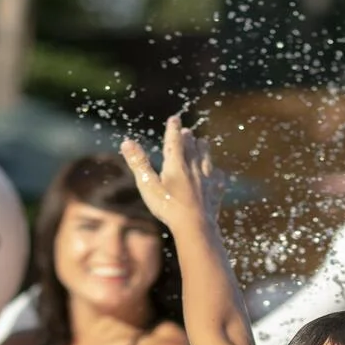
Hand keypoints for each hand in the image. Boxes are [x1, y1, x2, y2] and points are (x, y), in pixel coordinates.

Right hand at [119, 114, 222, 233]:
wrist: (195, 226)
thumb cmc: (168, 207)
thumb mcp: (148, 185)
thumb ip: (138, 163)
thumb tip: (127, 142)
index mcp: (176, 164)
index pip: (174, 140)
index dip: (173, 128)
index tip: (174, 118)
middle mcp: (194, 168)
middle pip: (192, 147)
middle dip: (188, 138)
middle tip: (187, 131)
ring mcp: (207, 180)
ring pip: (206, 159)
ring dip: (204, 149)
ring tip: (203, 143)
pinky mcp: (215, 192)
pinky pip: (218, 179)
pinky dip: (216, 173)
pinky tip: (217, 174)